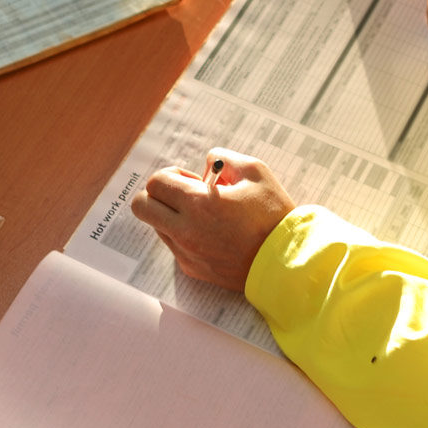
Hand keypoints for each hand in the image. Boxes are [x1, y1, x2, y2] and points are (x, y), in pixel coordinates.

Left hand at [129, 148, 295, 290]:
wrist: (285, 262)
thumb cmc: (273, 216)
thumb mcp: (256, 172)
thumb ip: (225, 159)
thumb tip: (208, 164)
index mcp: (199, 203)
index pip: (156, 183)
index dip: (171, 176)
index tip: (191, 181)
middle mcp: (185, 230)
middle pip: (142, 206)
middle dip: (157, 195)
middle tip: (184, 195)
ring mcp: (186, 252)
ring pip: (157, 226)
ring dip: (170, 215)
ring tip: (203, 216)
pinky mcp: (192, 269)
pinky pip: (173, 246)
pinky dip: (183, 236)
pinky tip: (210, 234)